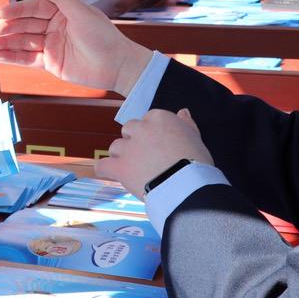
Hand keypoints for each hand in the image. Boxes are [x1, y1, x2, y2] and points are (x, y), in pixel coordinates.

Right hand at [0, 0, 150, 95]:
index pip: (32, 8)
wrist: (117, 65)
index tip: (0, 13)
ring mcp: (50, 45)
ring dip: (4, 44)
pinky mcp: (50, 63)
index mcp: (60, 12)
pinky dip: (12, 57)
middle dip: (5, 29)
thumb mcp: (81, 12)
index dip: (16, 11)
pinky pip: (27, 59)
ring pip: (22, 43)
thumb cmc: (103, 36)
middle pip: (24, 26)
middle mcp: (53, 27)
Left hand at [97, 108, 214, 197]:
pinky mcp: (119, 167)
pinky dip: (105, 170)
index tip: (160, 146)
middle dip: (135, 142)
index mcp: (159, 118)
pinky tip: (112, 174)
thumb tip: (182, 112)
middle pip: (129, 130)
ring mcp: (127, 148)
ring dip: (121, 156)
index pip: (148, 120)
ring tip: (135, 170)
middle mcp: (140, 129)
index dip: (153, 134)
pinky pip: (102, 165)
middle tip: (147, 158)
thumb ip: (185, 124)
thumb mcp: (196, 138)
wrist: (186, 185)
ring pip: (115, 147)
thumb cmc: (196, 162)